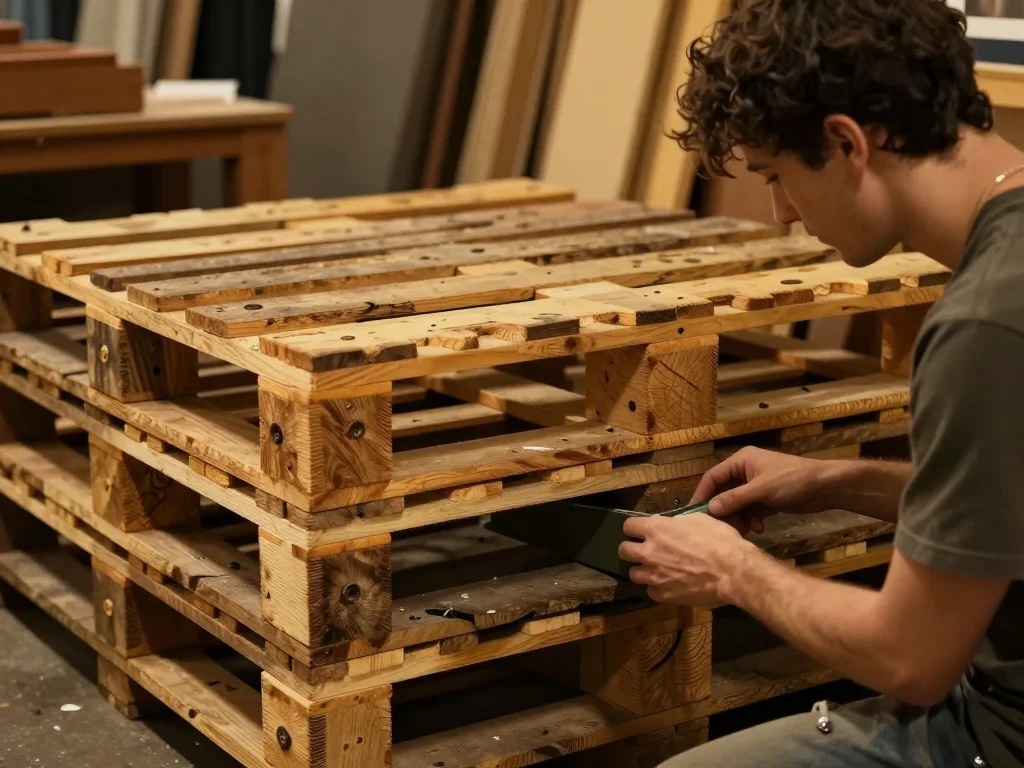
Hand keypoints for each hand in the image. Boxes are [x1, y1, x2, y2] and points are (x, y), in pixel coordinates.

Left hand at [619, 513, 751, 604]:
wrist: (732, 571)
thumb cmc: (719, 540)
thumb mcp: (698, 520)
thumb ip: (676, 523)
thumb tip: (668, 524)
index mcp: (655, 530)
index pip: (628, 526)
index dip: (634, 528)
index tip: (641, 531)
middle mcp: (649, 552)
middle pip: (624, 551)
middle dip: (632, 549)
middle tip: (645, 551)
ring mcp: (654, 576)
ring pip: (633, 574)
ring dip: (643, 570)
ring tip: (656, 570)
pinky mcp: (663, 595)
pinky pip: (650, 591)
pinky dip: (657, 588)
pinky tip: (669, 584)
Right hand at [690, 447, 834, 534]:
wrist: (825, 487)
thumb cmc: (792, 480)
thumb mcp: (761, 490)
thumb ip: (734, 499)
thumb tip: (710, 508)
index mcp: (741, 461)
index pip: (713, 477)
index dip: (703, 494)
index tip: (695, 513)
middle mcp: (745, 472)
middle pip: (724, 492)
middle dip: (724, 511)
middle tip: (722, 528)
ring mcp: (756, 486)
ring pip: (737, 504)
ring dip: (739, 518)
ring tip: (743, 530)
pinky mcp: (766, 498)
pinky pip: (750, 510)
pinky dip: (751, 519)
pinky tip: (759, 527)